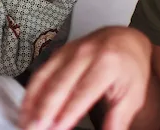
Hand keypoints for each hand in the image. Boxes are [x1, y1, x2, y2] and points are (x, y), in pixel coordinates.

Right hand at [21, 27, 152, 129]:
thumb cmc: (129, 68)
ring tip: (26, 122)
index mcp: (106, 64)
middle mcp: (84, 55)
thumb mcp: (133, 95)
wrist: (123, 39)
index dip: (68, 111)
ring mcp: (68, 51)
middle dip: (45, 109)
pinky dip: (31, 92)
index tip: (57, 127)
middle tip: (36, 128)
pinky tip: (26, 107)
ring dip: (33, 102)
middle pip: (59, 84)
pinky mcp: (57, 53)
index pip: (83, 91)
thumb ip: (118, 118)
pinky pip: (40, 72)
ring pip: (45, 78)